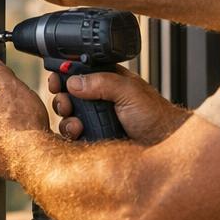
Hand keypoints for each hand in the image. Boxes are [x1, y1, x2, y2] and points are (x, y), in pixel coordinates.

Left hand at [0, 57, 50, 177]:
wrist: (33, 157)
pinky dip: (11, 148)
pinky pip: (2, 151)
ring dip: (7, 130)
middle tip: (21, 113)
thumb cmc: (25, 124)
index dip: (1, 89)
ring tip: (24, 130)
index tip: (12, 93)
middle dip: (3, 111)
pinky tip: (22, 145)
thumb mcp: (13, 86)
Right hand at [49, 66, 188, 145]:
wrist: (163, 145)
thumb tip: (74, 82)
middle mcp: (98, 100)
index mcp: (106, 81)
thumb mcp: (129, 91)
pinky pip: (73, 136)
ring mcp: (95, 120)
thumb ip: (102, 82)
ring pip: (68, 117)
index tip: (56, 81)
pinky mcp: (94, 138)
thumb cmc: (155, 115)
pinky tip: (78, 133)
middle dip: (62, 99)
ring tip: (76, 123)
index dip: (64, 76)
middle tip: (66, 104)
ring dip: (66, 119)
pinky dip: (71, 135)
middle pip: (68, 96)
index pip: (78, 74)